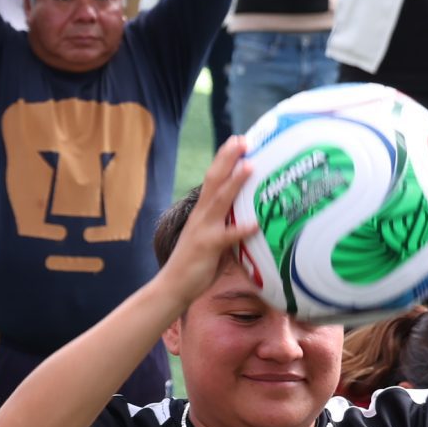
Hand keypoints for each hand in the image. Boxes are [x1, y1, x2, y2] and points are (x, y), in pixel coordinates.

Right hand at [157, 140, 259, 311]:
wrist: (172, 286)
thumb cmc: (196, 265)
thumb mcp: (216, 241)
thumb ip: (231, 229)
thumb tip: (255, 224)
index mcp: (203, 212)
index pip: (213, 179)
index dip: (225, 159)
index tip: (238, 141)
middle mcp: (201, 216)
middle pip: (213, 180)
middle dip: (227, 158)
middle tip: (241, 139)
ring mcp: (203, 229)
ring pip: (219, 201)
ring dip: (234, 183)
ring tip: (249, 166)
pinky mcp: (207, 246)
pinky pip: (226, 236)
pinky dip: (240, 229)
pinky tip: (255, 224)